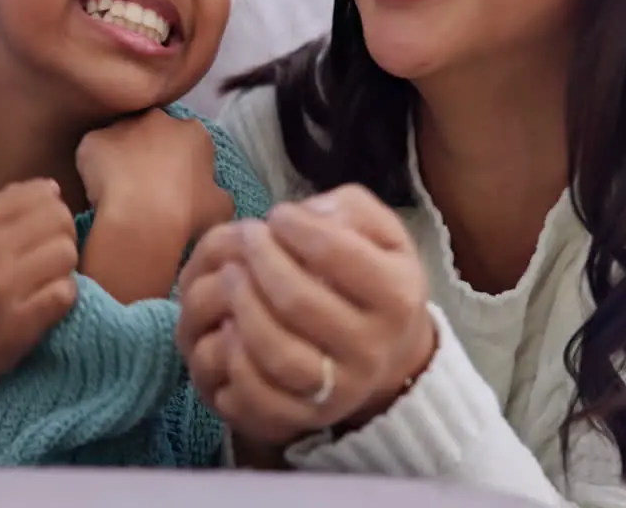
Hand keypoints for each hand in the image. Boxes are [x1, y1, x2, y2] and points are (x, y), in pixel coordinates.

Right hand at [0, 179, 78, 414]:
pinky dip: (63, 298)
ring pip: (67, 254)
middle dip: (63, 238)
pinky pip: (66, 292)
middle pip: (61, 221)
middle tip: (48, 260)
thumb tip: (52, 187)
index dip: (53, 211)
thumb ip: (9, 207)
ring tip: (47, 281)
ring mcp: (5, 285)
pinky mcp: (20, 320)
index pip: (44, 192)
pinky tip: (46, 303)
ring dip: (65, 270)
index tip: (41, 232)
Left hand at [77, 109, 231, 238]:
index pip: (187, 142)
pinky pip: (93, 153)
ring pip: (121, 140)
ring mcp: (123, 126)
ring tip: (119, 192)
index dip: (179, 165)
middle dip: (149, 152)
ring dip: (120, 159)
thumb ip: (216, 192)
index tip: (174, 187)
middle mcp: (159, 119)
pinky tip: (98, 192)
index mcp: (194, 132)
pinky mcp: (92, 139)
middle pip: (153, 133)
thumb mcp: (221, 207)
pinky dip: (94, 169)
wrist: (142, 220)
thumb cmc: (187, 214)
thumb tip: (211, 192)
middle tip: (145, 187)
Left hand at [177, 185, 435, 448]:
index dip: (297, 227)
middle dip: (261, 260)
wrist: (389, 353)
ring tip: (231, 274)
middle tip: (247, 236)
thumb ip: (350, 208)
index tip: (278, 214)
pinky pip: (260, 397)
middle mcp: (372, 349)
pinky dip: (235, 360)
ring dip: (243, 307)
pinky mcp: (306, 416)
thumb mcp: (381, 233)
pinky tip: (228, 325)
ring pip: (278, 354)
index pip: (338, 254)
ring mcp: (339, 390)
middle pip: (299, 302)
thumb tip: (308, 213)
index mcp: (397, 297)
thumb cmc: (373, 279)